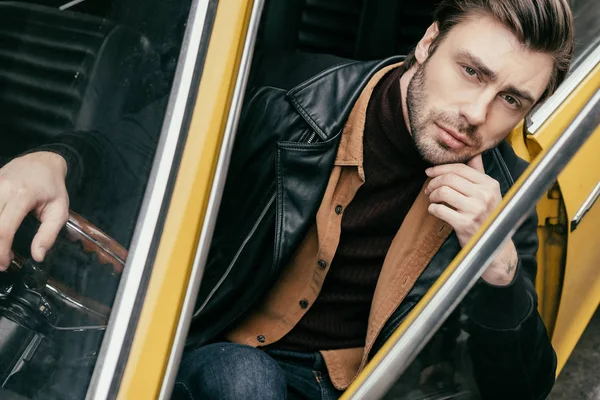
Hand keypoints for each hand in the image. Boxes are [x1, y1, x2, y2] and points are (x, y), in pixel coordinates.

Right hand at [0, 152, 68, 269]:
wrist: (42, 162)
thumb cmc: (53, 188)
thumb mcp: (59, 210)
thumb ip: (49, 234)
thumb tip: (38, 256)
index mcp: (23, 195)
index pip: (4, 228)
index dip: (1, 250)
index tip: (5, 264)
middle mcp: (2, 188)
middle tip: (0, 263)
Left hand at [424, 154, 517, 285]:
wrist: (493, 246)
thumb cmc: (488, 217)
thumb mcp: (489, 193)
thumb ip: (479, 174)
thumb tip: (473, 154)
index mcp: (490, 184)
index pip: (460, 168)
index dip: (440, 168)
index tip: (429, 172)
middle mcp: (484, 195)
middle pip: (449, 179)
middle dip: (433, 182)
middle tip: (428, 189)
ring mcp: (475, 210)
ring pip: (443, 192)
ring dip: (432, 195)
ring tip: (433, 200)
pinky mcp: (465, 224)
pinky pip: (439, 210)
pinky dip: (433, 209)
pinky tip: (435, 211)